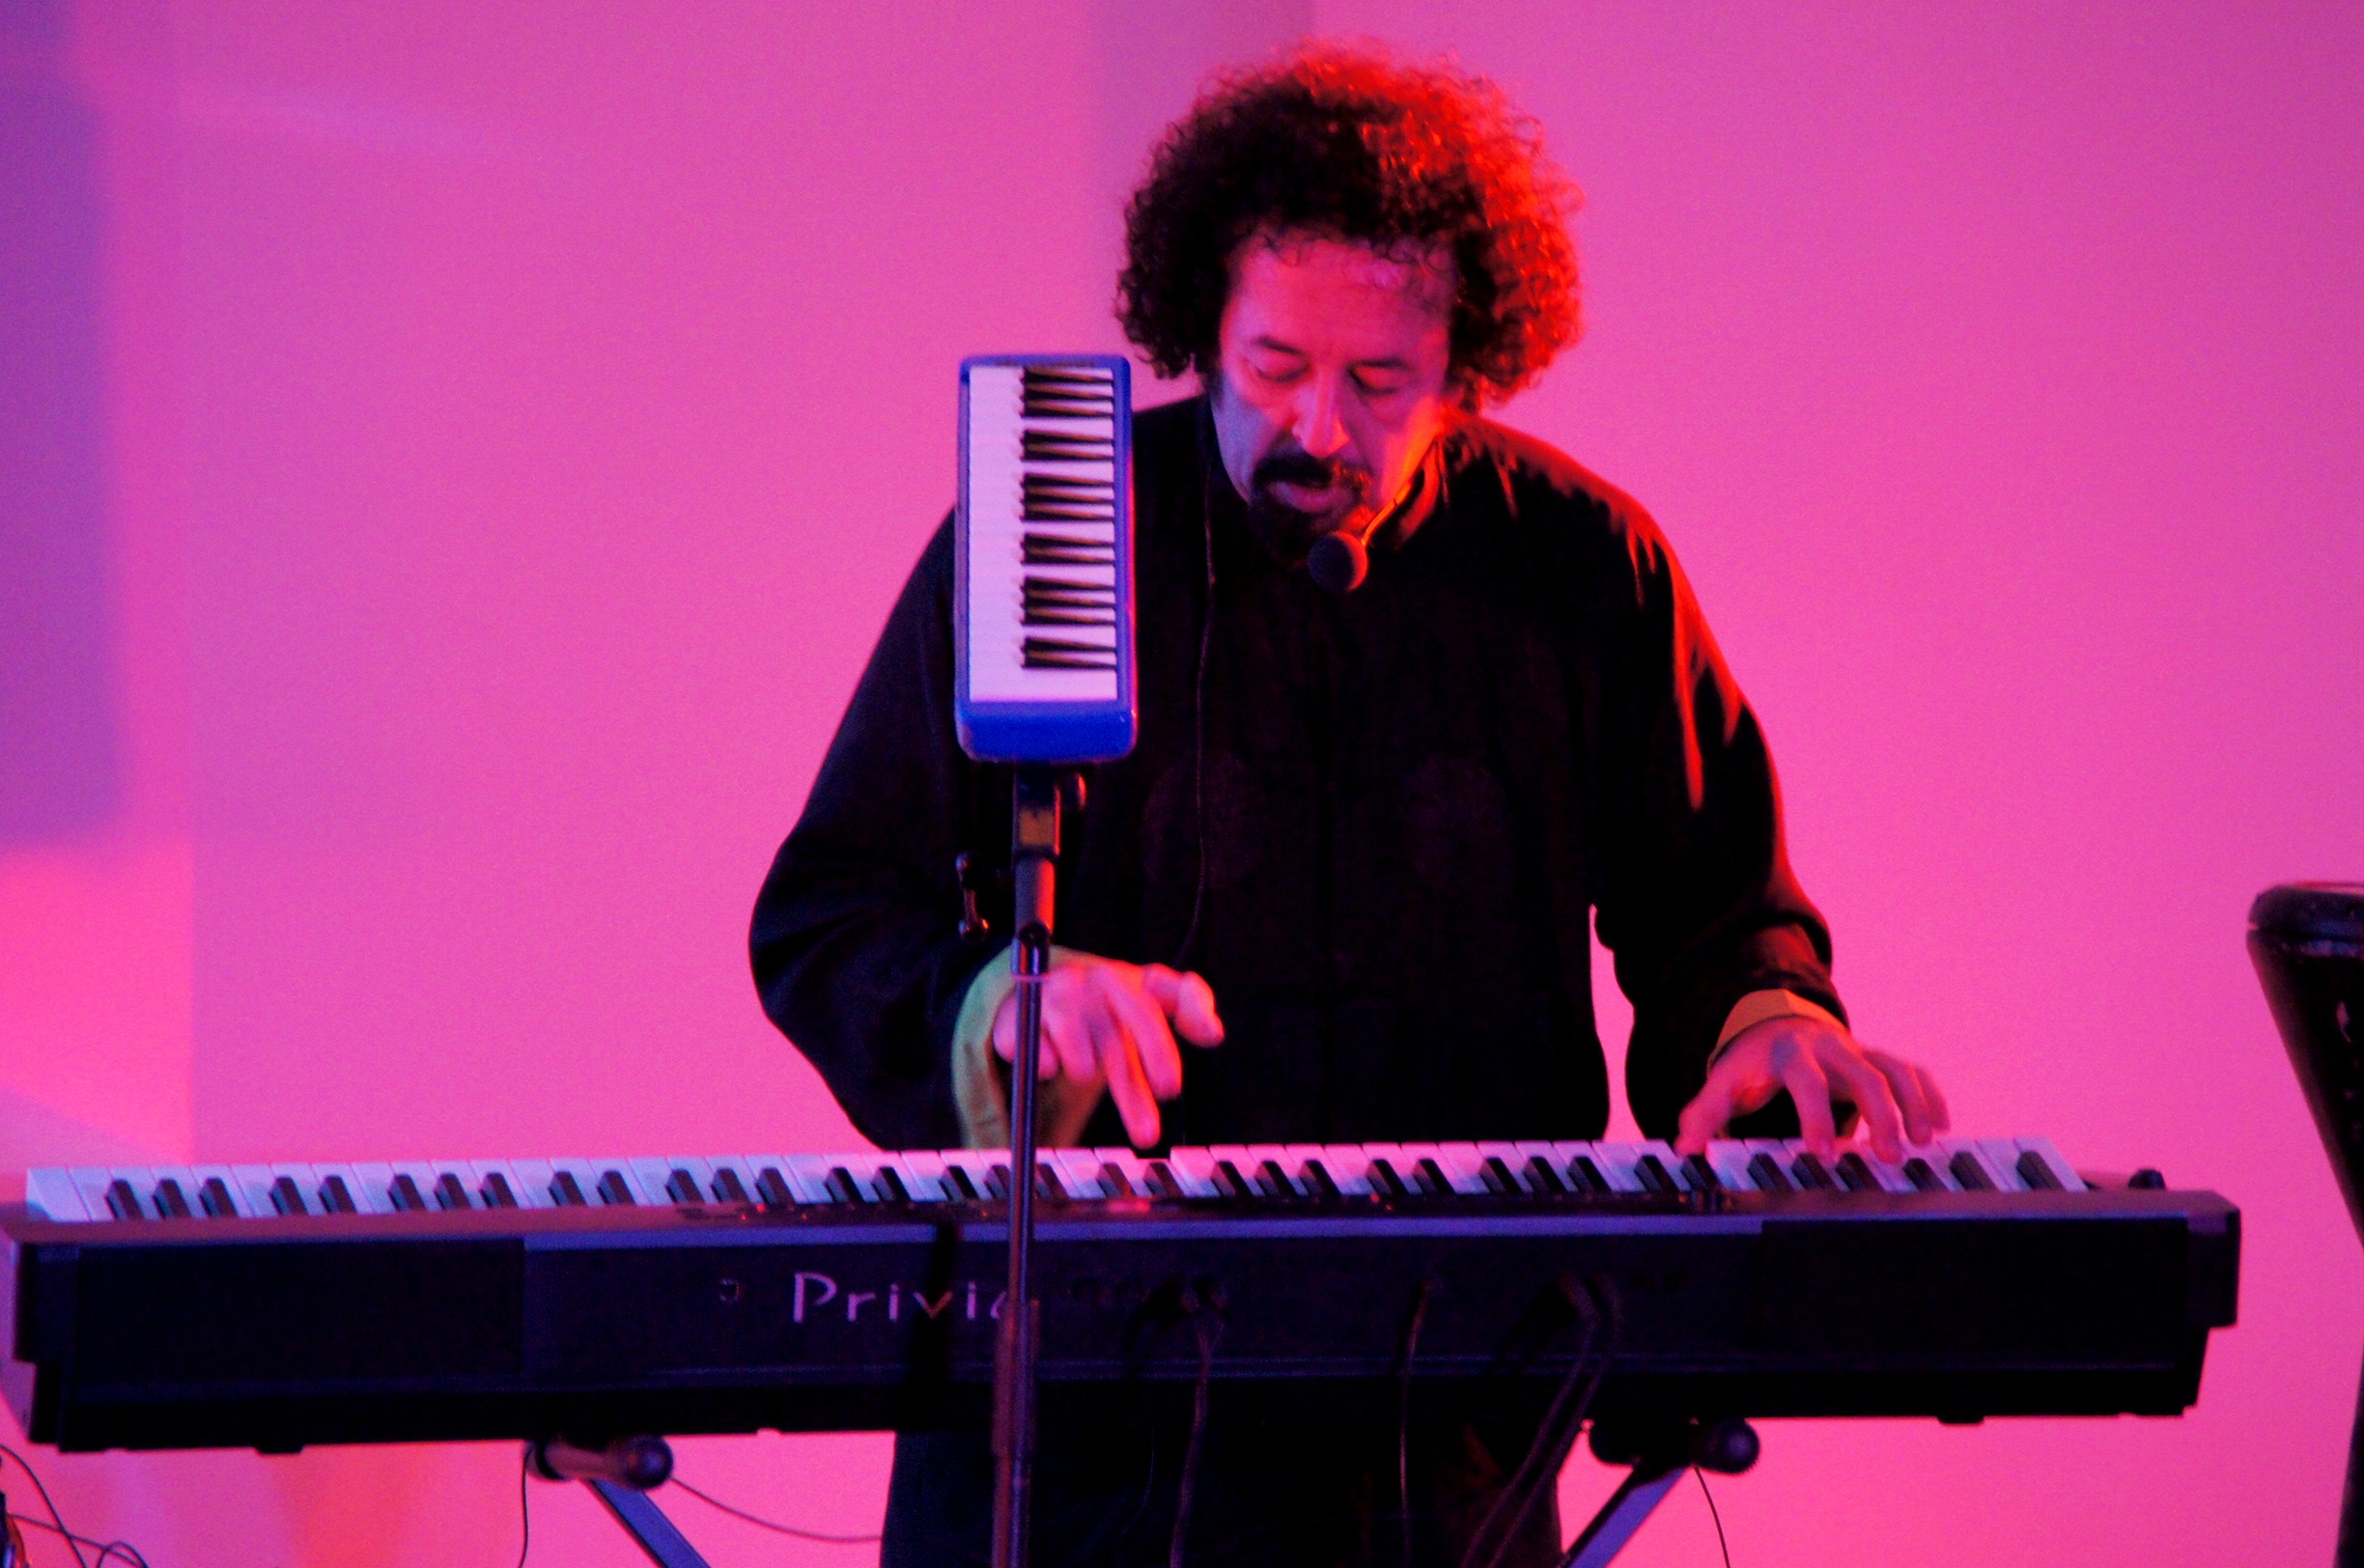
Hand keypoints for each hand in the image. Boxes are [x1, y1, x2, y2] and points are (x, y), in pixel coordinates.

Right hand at [990, 954, 1224, 1147]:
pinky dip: (1047, 1066)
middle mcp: (1100, 981)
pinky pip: (1042, 1059)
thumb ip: (1189, 1005)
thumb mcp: (1151, 997)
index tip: (1173, 1085)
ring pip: (1082, 1061)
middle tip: (1148, 1134)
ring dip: (1084, 1071)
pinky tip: (1049, 1059)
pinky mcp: (1026, 1008)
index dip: (1174, 1036)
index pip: (1163, 1000)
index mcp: (1134, 978)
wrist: (1046, 978)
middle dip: (1135, 1093)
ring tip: (1083, 1065)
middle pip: (1122, 1044)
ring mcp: (1062, 994)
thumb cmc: (1111, 1000)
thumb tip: (1214, 1032)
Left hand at [1674, 1016, 1949, 1163]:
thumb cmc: (1750, 1066)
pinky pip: (1910, 1070)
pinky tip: (1941, 1127)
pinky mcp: (1877, 1057)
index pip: (1806, 1081)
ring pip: (1894, 1068)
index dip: (1815, 1116)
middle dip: (1879, 1114)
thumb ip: (1703, 1115)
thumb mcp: (1724, 1084)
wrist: (1773, 1024)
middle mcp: (1829, 1047)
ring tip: (1923, 1144)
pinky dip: (1929, 1094)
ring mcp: (1857, 1050)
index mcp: (1789, 1053)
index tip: (1824, 1155)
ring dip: (1913, 1104)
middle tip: (1889, 1156)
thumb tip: (1685, 1149)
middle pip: (1863, 1073)